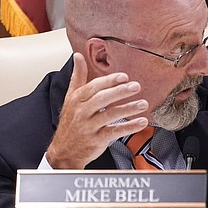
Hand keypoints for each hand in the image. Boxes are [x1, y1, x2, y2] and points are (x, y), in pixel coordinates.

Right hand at [46, 53, 150, 168]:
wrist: (64, 151)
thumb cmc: (71, 122)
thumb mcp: (70, 98)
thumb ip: (77, 77)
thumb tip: (78, 56)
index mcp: (77, 99)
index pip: (93, 87)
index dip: (109, 81)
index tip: (123, 77)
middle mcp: (82, 112)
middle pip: (101, 99)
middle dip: (119, 92)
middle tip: (136, 86)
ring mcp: (89, 126)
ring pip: (110, 115)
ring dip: (128, 109)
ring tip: (143, 104)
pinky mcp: (97, 140)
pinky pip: (115, 131)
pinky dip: (129, 127)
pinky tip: (141, 122)